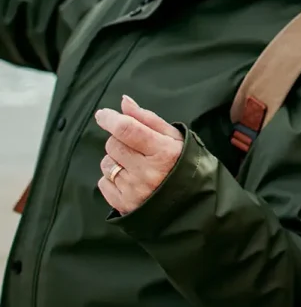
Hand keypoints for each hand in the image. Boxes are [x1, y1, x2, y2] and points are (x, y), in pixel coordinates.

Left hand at [95, 95, 183, 214]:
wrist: (191, 203)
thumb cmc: (182, 164)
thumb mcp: (174, 138)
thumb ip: (147, 119)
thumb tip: (124, 102)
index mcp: (164, 152)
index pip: (127, 129)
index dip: (111, 119)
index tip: (103, 115)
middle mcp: (148, 172)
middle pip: (113, 144)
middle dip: (119, 141)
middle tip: (135, 146)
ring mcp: (134, 190)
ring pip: (106, 163)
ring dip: (116, 160)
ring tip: (134, 166)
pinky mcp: (124, 205)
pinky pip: (103, 182)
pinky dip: (112, 179)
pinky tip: (130, 180)